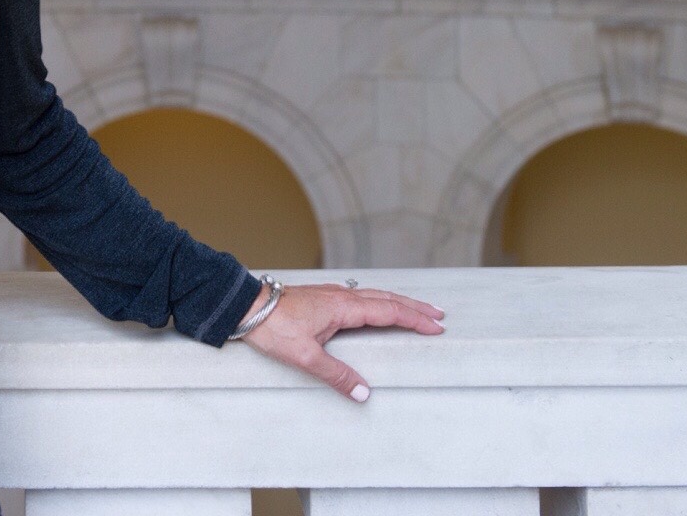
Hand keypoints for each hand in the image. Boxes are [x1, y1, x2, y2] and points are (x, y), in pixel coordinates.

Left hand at [241, 281, 444, 401]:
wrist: (247, 306)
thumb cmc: (273, 327)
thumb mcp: (304, 356)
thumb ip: (335, 374)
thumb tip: (363, 392)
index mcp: (343, 307)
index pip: (389, 311)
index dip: (414, 319)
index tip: (436, 326)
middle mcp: (342, 296)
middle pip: (387, 298)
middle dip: (414, 306)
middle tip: (439, 314)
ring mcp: (333, 294)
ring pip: (374, 295)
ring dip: (398, 302)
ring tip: (416, 309)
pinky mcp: (323, 297)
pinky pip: (361, 296)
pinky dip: (380, 301)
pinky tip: (377, 307)